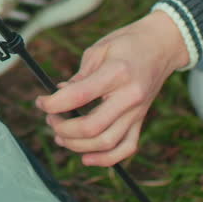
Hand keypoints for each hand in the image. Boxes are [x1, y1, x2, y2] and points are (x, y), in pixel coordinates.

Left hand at [35, 11, 188, 166]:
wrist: (162, 45)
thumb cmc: (127, 43)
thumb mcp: (98, 50)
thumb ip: (78, 76)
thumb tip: (58, 96)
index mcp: (116, 73)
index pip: (78, 96)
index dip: (53, 103)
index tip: (40, 102)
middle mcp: (129, 96)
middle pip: (91, 127)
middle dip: (63, 129)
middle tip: (50, 119)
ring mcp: (137, 112)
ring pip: (106, 143)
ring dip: (77, 145)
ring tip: (61, 136)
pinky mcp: (141, 120)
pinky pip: (126, 148)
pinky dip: (105, 159)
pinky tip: (87, 157)